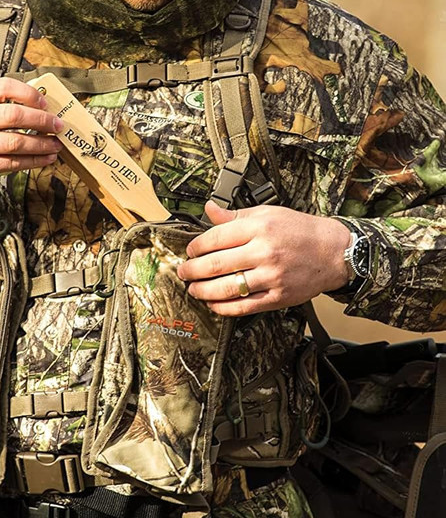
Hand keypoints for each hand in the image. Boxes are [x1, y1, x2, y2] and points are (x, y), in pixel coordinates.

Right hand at [0, 78, 62, 203]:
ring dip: (41, 145)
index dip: (28, 93)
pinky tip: (43, 159)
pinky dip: (32, 162)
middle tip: (57, 124)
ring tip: (55, 145)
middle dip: (41, 121)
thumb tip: (35, 104)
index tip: (44, 102)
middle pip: (12, 116)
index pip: (3, 87)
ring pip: (14, 143)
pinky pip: (10, 164)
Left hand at [176, 200, 350, 315]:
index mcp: (259, 227)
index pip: (216, 238)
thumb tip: (209, 210)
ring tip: (194, 289)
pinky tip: (213, 304)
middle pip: (216, 264)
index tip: (189, 251)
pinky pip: (244, 306)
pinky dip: (224, 308)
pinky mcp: (278, 297)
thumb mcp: (268, 213)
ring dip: (203, 291)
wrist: (333, 252)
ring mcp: (271, 277)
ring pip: (227, 288)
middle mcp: (264, 252)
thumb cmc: (301, 230)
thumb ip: (235, 215)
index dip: (196, 246)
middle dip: (193, 270)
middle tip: (183, 272)